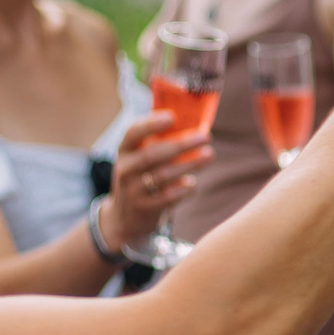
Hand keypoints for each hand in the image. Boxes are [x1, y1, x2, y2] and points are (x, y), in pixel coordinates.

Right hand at [105, 113, 209, 249]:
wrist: (124, 217)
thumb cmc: (141, 178)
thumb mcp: (140, 159)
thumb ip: (160, 142)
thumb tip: (195, 123)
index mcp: (125, 151)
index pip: (133, 133)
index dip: (150, 124)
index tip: (172, 117)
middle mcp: (125, 169)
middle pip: (153, 154)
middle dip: (182, 144)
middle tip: (206, 136)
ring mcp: (133, 190)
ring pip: (163, 175)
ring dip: (190, 164)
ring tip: (209, 155)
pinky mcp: (144, 208)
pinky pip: (168, 197)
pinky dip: (183, 188)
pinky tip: (193, 183)